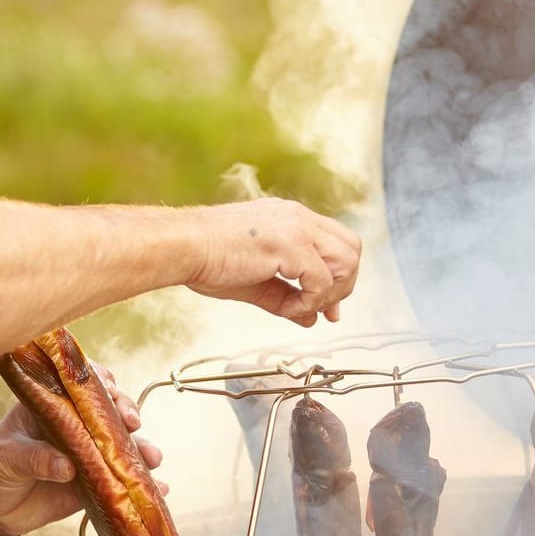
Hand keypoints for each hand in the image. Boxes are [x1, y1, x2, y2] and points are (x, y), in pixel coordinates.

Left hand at [0, 361, 158, 535]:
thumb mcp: (5, 458)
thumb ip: (33, 458)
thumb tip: (67, 466)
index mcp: (50, 405)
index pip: (79, 384)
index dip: (99, 382)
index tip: (110, 390)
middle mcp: (74, 425)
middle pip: (108, 411)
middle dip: (126, 413)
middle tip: (132, 424)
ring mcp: (86, 454)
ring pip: (121, 446)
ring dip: (141, 449)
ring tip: (153, 459)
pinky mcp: (93, 484)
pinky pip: (121, 482)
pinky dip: (143, 485)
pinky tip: (162, 489)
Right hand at [185, 198, 361, 325]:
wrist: (182, 246)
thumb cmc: (206, 259)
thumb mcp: (255, 282)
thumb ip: (287, 298)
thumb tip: (311, 318)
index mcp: (290, 218)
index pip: (336, 243)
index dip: (339, 277)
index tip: (326, 306)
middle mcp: (298, 217)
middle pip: (352, 248)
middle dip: (344, 284)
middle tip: (324, 310)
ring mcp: (297, 228)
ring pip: (347, 260)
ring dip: (332, 292)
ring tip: (304, 308)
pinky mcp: (291, 244)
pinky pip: (322, 281)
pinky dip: (311, 302)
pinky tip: (289, 310)